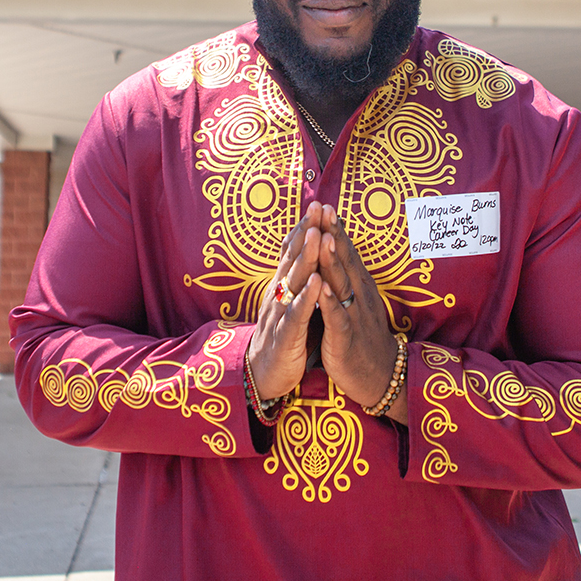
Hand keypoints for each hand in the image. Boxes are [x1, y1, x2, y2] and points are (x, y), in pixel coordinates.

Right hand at [248, 202, 323, 400]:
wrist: (263, 376)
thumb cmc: (284, 336)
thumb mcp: (291, 302)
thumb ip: (298, 278)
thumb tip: (308, 252)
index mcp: (283, 286)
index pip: (292, 251)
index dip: (304, 228)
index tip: (318, 205)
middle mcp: (279, 294)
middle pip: (293, 258)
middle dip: (306, 232)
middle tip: (317, 207)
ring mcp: (280, 313)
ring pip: (293, 281)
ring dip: (306, 257)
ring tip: (318, 235)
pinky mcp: (284, 336)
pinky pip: (296, 314)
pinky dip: (306, 297)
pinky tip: (316, 282)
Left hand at [317, 205, 407, 423]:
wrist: (381, 376)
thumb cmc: (364, 335)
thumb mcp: (357, 300)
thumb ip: (347, 276)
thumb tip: (337, 249)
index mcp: (359, 285)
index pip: (346, 252)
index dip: (336, 229)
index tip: (325, 205)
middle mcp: (359, 295)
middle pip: (344, 260)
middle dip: (333, 234)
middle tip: (325, 209)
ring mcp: (354, 315)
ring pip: (342, 284)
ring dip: (333, 260)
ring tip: (324, 238)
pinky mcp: (346, 338)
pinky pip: (337, 318)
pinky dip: (329, 302)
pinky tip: (322, 288)